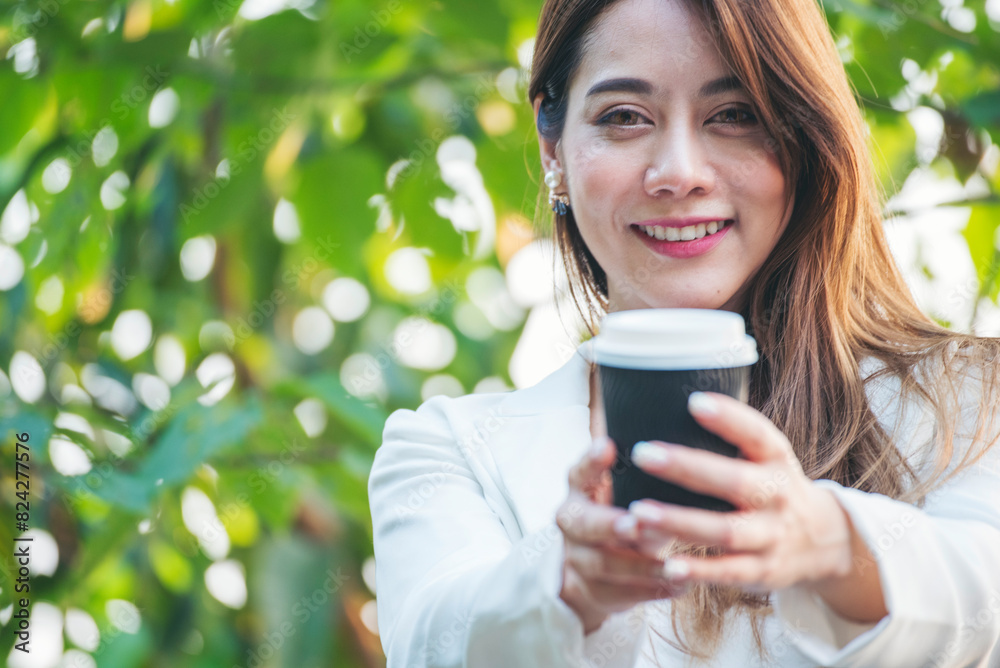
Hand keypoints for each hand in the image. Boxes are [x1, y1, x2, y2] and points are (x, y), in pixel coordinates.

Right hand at [555, 436, 689, 633]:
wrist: (594, 572)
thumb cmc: (624, 516)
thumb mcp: (627, 494)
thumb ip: (646, 480)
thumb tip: (688, 456)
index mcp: (582, 490)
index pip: (581, 471)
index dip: (592, 460)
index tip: (607, 445)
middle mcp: (574, 522)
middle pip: (585, 523)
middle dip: (610, 524)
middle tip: (634, 524)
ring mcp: (579, 558)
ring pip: (605, 563)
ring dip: (640, 565)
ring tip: (672, 567)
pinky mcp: (592, 590)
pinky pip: (621, 592)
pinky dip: (652, 589)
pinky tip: (680, 585)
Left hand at [624, 391, 855, 594]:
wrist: (825, 542)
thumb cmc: (772, 487)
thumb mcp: (766, 457)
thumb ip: (730, 438)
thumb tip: (666, 398)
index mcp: (777, 459)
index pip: (757, 433)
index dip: (729, 417)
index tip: (693, 401)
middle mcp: (778, 495)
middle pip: (735, 482)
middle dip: (687, 468)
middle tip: (642, 453)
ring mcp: (772, 535)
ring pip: (726, 531)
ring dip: (680, 522)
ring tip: (639, 513)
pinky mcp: (763, 570)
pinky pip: (728, 572)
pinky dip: (699, 571)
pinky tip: (668, 565)